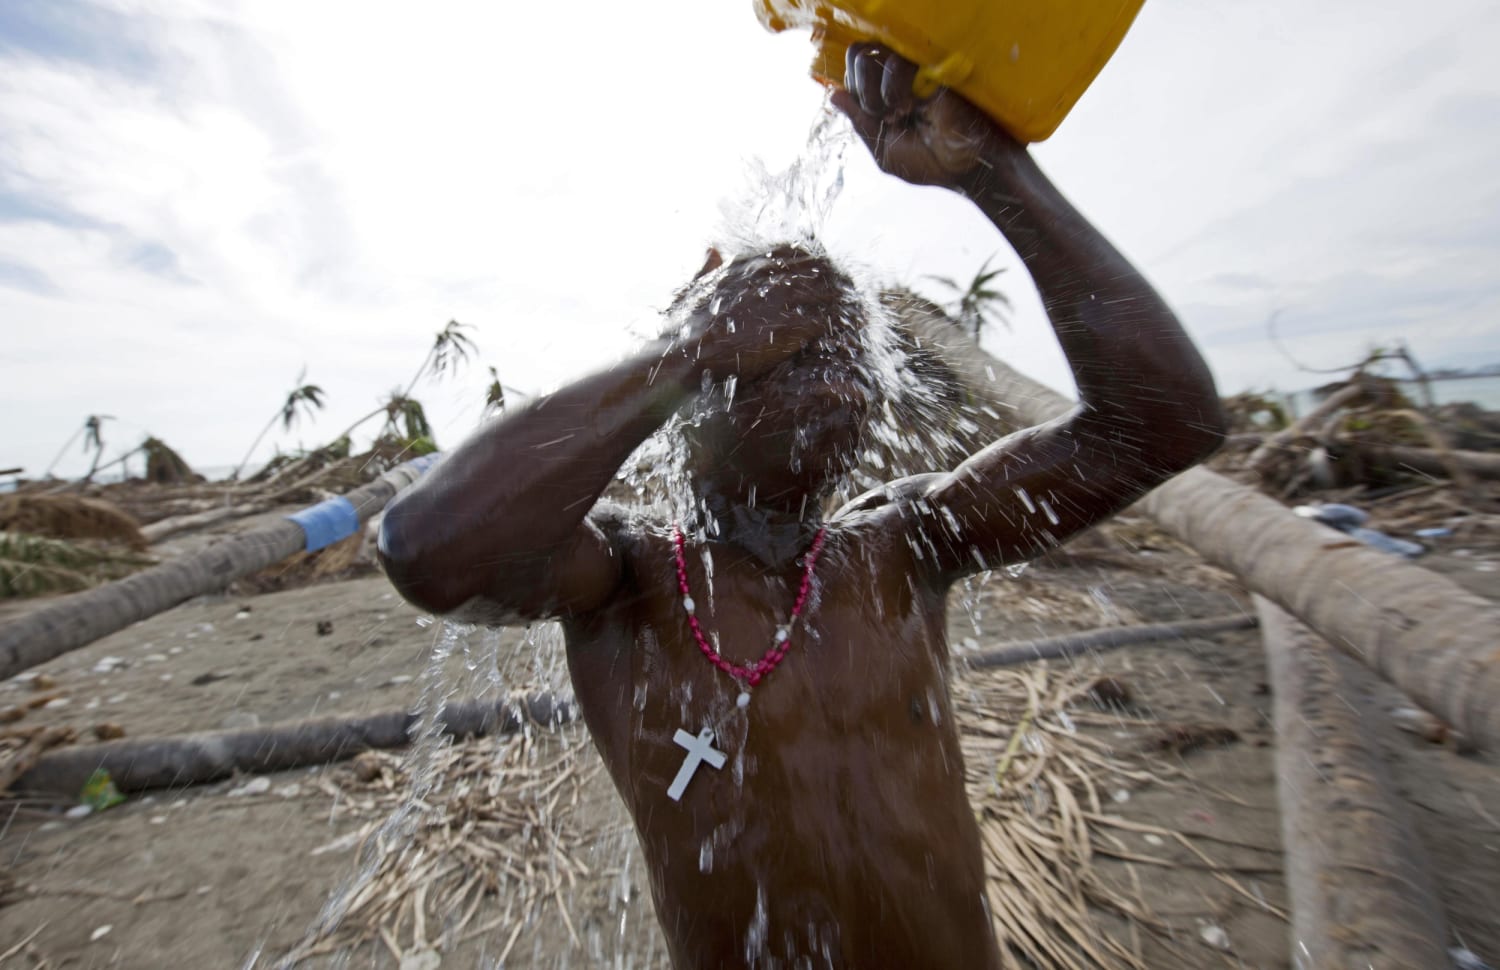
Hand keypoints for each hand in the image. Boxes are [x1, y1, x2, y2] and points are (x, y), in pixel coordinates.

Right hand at [673, 247, 851, 381]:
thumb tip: (713, 249)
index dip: (812, 262)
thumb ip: (706, 268)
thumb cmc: (681, 329)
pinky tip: (850, 333)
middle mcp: (769, 275)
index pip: (794, 250)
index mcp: (748, 264)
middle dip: (835, 279)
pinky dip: (842, 324)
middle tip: (849, 292)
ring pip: (829, 290)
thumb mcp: (691, 290)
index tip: (823, 274)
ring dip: (844, 300)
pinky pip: (830, 319)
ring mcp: (783, 299)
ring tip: (857, 312)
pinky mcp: (794, 327)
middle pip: (818, 267)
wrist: (684, 354)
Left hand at [831, 44, 1018, 187]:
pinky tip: (911, 105)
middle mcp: (898, 75)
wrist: (965, 166)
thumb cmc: (930, 164)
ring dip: (876, 94)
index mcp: (885, 92)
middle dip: (861, 89)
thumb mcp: (885, 149)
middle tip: (884, 115)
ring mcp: (914, 68)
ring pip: (871, 56)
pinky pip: (895, 60)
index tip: (874, 116)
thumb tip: (834, 94)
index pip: (855, 72)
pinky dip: (893, 86)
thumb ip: (861, 122)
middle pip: (858, 55)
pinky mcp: (929, 65)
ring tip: (901, 113)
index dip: (855, 90)